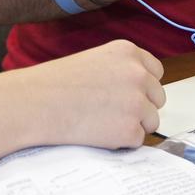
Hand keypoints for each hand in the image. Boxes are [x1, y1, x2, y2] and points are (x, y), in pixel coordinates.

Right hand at [19, 40, 165, 148]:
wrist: (36, 103)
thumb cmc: (56, 83)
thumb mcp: (94, 60)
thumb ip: (120, 70)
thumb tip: (139, 91)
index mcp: (129, 52)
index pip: (156, 72)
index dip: (143, 86)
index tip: (128, 94)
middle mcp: (138, 74)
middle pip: (158, 97)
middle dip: (141, 107)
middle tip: (112, 112)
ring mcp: (137, 103)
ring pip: (151, 121)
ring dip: (132, 125)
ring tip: (102, 122)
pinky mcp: (130, 130)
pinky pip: (137, 140)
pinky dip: (121, 142)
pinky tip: (98, 133)